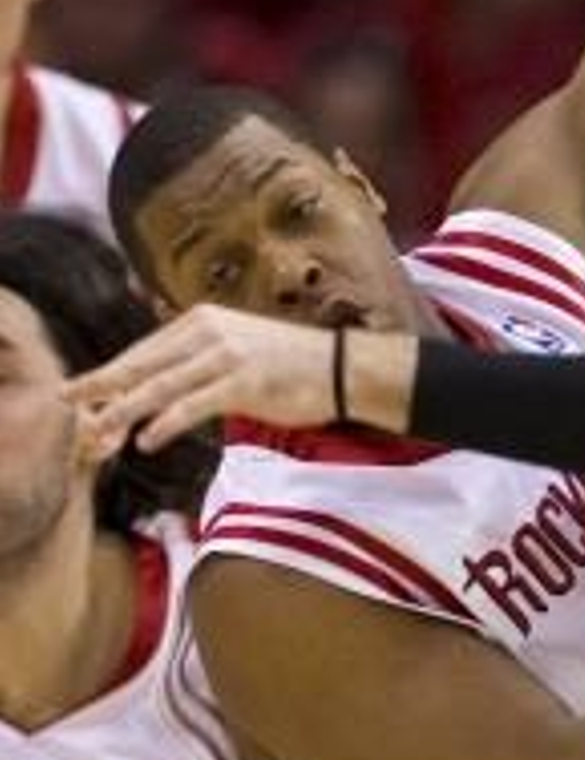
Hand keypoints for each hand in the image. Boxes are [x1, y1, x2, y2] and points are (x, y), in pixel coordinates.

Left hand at [63, 304, 407, 448]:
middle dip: (102, 386)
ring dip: (123, 411)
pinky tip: (146, 440)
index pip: (144, 349)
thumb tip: (160, 378)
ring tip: (97, 430)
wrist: (341, 368)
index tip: (83, 391)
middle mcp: (208, 331)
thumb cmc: (290, 363)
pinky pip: (191, 406)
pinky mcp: (242, 382)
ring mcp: (225, 355)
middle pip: (142, 364)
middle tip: (68, 401)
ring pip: (159, 386)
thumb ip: (197, 356)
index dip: (110, 372)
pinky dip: (165, 424)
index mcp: (202, 320)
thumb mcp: (236, 346)